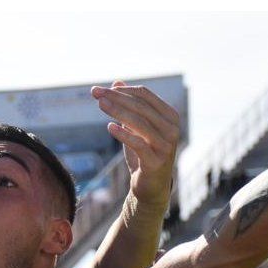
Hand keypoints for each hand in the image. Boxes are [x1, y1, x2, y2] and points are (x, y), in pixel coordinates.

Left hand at [91, 81, 180, 206]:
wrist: (151, 186)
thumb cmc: (143, 153)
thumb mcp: (136, 127)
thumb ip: (129, 105)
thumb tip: (116, 82)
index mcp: (170, 116)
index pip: (145, 95)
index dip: (123, 90)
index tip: (102, 89)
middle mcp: (172, 128)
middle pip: (141, 106)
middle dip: (116, 98)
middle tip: (95, 93)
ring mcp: (166, 145)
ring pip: (140, 123)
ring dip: (117, 111)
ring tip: (100, 104)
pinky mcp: (156, 161)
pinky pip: (138, 144)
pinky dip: (124, 134)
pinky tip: (109, 127)